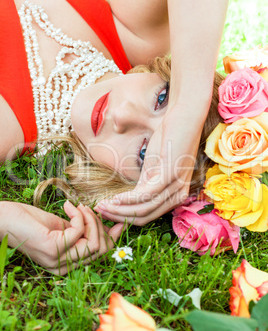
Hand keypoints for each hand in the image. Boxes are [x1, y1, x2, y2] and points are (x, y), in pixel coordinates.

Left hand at [0, 201, 123, 273]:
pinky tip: (66, 206)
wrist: (4, 218)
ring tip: (78, 207)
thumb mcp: (65, 227)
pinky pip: (79, 231)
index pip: (101, 256)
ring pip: (93, 244)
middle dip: (99, 225)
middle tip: (87, 209)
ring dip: (90, 219)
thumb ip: (86, 231)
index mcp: (67, 265)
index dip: (113, 238)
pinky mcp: (52, 249)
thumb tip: (114, 227)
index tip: (118, 221)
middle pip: (101, 250)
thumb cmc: (32, 222)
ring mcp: (57, 261)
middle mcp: (62, 268)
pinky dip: (78, 215)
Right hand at [94, 103, 201, 224]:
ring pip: (143, 209)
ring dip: (119, 210)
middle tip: (99, 211)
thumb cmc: (170, 137)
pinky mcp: (170, 174)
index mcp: (174, 194)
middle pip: (144, 217)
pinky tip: (113, 199)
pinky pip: (145, 195)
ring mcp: (175, 185)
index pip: (148, 215)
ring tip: (101, 207)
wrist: (185, 113)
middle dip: (118, 217)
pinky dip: (126, 200)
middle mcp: (177, 194)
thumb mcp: (155, 164)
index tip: (106, 212)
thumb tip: (130, 195)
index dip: (124, 217)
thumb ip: (146, 181)